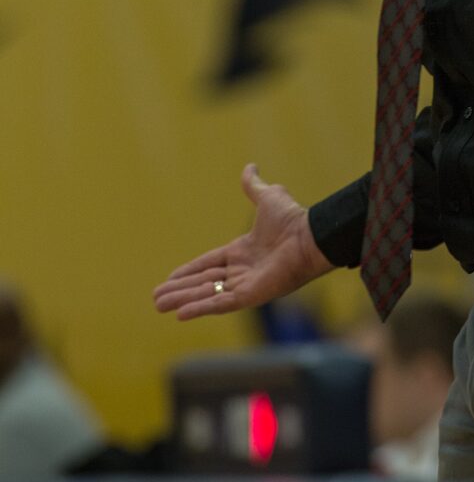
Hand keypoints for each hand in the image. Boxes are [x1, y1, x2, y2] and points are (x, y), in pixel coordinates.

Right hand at [153, 164, 333, 319]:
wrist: (309, 235)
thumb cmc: (292, 218)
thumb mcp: (268, 196)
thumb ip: (255, 186)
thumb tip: (250, 167)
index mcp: (242, 251)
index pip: (208, 263)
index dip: (188, 270)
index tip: (169, 277)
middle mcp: (241, 270)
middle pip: (203, 282)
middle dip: (179, 289)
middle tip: (156, 298)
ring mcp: (245, 285)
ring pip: (206, 294)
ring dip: (182, 299)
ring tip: (158, 305)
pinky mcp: (250, 296)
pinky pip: (220, 304)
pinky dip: (200, 308)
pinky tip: (180, 314)